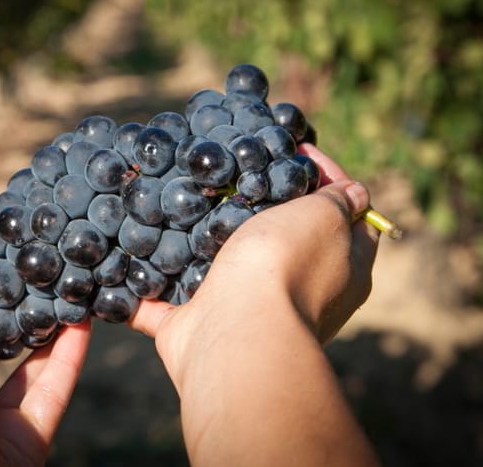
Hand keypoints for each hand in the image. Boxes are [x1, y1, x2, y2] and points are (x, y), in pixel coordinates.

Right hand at [128, 144, 380, 464]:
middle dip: (255, 206)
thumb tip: (355, 193)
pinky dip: (145, 283)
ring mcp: (243, 311)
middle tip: (232, 170)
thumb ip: (340, 200)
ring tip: (179, 196)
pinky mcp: (195, 325)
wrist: (235, 333)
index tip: (294, 150)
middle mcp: (295, 293)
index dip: (324, 178)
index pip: (346, 215)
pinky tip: (127, 248)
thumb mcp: (326, 218)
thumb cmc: (285, 266)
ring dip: (196, 242)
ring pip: (217, 269)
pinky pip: (163, 301)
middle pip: (279, 240)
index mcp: (339, 268)